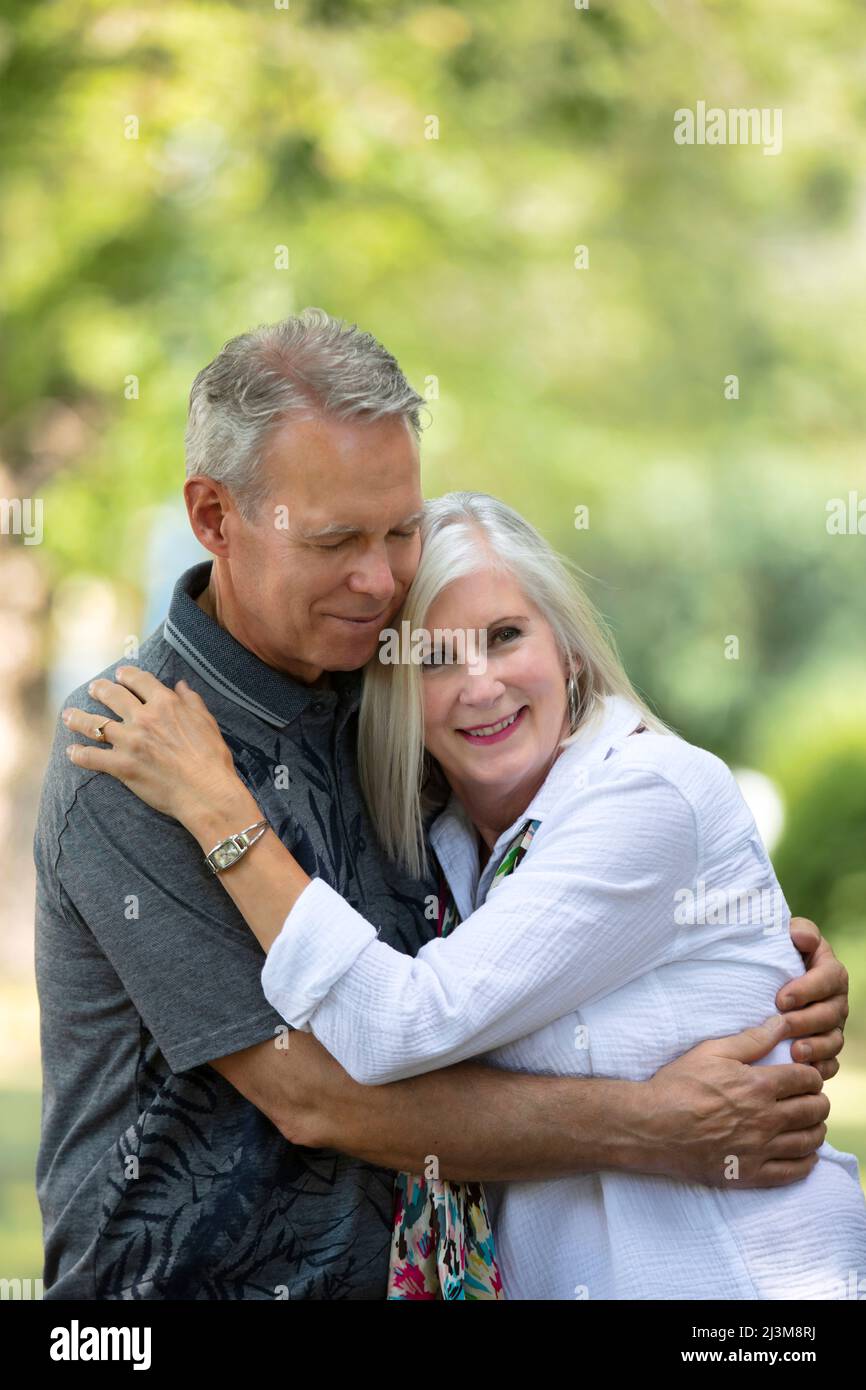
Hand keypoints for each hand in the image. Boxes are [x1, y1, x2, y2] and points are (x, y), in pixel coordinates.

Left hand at [63, 666, 242, 826]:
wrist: (206, 791)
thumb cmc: (212, 758)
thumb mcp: (206, 722)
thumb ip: (191, 701)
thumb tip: (181, 685)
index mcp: (166, 704)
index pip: (139, 680)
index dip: (127, 674)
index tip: (120, 674)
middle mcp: (144, 718)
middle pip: (113, 696)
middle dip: (100, 689)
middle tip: (94, 689)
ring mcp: (130, 742)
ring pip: (95, 724)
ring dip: (78, 718)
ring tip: (69, 715)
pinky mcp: (122, 766)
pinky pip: (91, 757)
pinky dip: (78, 754)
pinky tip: (71, 752)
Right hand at [643, 1014, 828, 1188]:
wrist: (651, 1126)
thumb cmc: (678, 1085)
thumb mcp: (711, 1052)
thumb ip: (751, 1039)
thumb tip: (781, 1023)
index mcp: (758, 1086)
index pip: (807, 1079)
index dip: (812, 1075)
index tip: (806, 1076)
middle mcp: (765, 1119)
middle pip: (814, 1111)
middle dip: (818, 1101)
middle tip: (811, 1098)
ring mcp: (759, 1150)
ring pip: (809, 1141)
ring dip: (816, 1130)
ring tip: (809, 1123)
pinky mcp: (750, 1174)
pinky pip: (793, 1172)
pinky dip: (807, 1162)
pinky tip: (804, 1153)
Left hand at [780, 917, 847, 1078]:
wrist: (766, 980)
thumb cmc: (775, 954)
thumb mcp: (784, 935)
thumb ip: (797, 931)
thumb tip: (803, 939)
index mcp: (829, 970)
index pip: (829, 978)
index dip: (808, 989)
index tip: (780, 998)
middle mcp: (836, 999)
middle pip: (831, 1013)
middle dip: (807, 1021)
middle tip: (782, 1025)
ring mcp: (833, 1026)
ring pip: (834, 1041)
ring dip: (816, 1048)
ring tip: (794, 1052)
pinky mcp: (825, 1049)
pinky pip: (830, 1063)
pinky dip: (820, 1068)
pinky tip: (803, 1072)